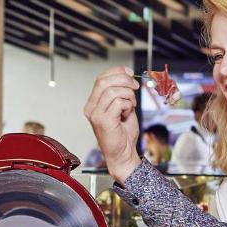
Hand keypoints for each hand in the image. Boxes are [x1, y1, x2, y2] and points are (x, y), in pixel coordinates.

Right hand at [83, 67, 141, 183]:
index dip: (117, 72)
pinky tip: (128, 113)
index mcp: (93, 103)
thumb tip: (127, 76)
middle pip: (104, 81)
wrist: (123, 154)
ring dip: (128, 95)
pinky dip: (128, 105)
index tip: (130, 73)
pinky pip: (119, 103)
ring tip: (131, 105)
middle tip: (135, 86)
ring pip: (113, 91)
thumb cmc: (122, 134)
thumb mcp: (122, 107)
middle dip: (124, 80)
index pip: (101, 78)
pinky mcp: (103, 121)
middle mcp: (91, 108)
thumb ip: (122, 93)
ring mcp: (95, 115)